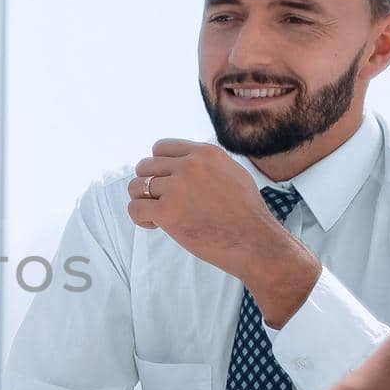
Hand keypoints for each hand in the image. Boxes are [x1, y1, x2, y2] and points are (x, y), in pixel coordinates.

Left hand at [126, 139, 319, 325]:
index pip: (160, 147)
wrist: (255, 242)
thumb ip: (206, 164)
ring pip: (136, 187)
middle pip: (145, 166)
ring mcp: (177, 188)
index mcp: (205, 153)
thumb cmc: (246, 214)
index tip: (167, 183)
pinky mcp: (167, 212)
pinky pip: (135, 208)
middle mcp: (189, 165)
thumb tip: (183, 161)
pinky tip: (155, 225)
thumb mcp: (232, 173)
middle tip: (162, 202)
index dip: (158, 166)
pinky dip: (140, 218)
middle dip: (148, 184)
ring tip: (158, 216)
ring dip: (143, 201)